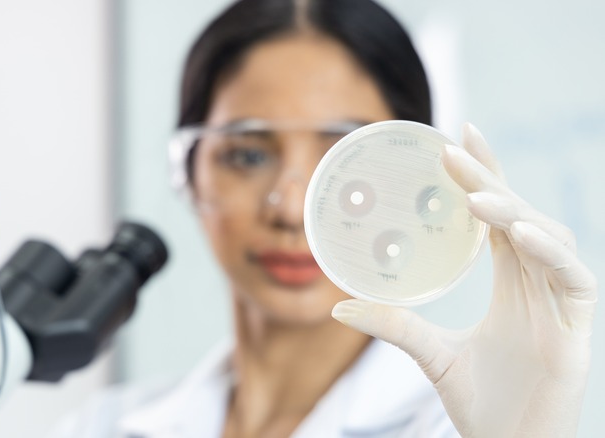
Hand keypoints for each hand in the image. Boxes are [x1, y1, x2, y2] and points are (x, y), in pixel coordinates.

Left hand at [331, 123, 596, 436]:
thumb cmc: (481, 402)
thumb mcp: (430, 353)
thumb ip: (394, 325)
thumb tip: (337, 307)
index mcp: (512, 283)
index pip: (500, 216)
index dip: (485, 175)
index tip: (459, 137)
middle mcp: (538, 284)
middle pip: (521, 215)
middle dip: (493, 179)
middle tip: (457, 147)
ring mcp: (560, 303)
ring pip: (548, 239)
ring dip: (515, 212)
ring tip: (476, 196)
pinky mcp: (576, 327)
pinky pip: (572, 278)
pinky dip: (548, 252)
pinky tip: (519, 234)